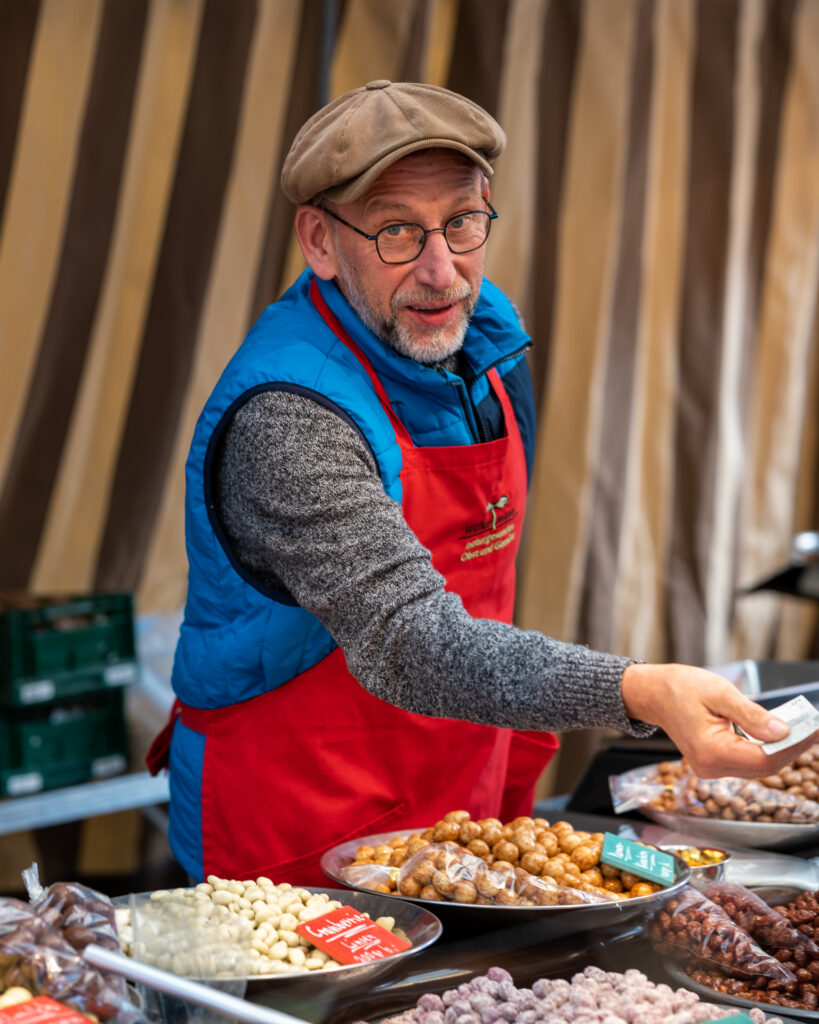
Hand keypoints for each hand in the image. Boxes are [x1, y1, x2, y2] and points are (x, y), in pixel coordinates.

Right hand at [621, 662, 818, 778]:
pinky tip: (780, 734)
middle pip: (765, 767)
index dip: (794, 745)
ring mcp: (711, 768)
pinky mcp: (714, 763)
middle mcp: (711, 767)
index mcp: (711, 751)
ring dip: (782, 748)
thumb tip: (783, 731)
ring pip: (759, 766)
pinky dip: (767, 748)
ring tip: (804, 728)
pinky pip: (748, 761)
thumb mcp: (719, 692)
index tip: (814, 729)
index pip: (764, 759)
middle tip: (814, 727)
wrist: (652, 693)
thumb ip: (752, 715)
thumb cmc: (679, 688)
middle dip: (793, 747)